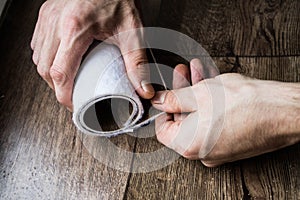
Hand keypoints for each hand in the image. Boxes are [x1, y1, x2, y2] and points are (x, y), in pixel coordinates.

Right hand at [31, 0, 153, 109]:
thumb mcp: (132, 32)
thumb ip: (137, 63)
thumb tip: (142, 89)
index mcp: (75, 28)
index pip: (60, 72)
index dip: (64, 95)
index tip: (73, 104)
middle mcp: (56, 22)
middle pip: (45, 68)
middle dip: (56, 87)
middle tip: (71, 95)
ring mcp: (48, 17)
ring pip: (38, 56)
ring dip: (50, 73)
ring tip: (66, 80)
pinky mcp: (47, 13)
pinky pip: (38, 43)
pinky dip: (46, 58)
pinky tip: (60, 60)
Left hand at [152, 59, 299, 166]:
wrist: (284, 112)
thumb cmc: (244, 103)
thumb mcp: (199, 94)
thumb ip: (173, 99)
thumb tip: (159, 101)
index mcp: (188, 145)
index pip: (162, 129)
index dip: (162, 108)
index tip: (166, 92)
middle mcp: (201, 152)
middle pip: (183, 120)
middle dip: (182, 91)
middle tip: (183, 72)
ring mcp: (217, 149)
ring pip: (200, 117)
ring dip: (197, 92)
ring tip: (197, 70)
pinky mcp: (231, 142)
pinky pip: (214, 122)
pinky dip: (211, 103)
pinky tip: (211, 82)